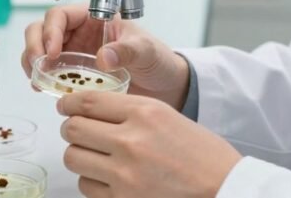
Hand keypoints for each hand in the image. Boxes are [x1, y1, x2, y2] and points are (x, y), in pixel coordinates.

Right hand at [21, 4, 191, 108]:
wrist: (165, 86)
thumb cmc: (158, 60)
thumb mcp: (146, 51)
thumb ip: (127, 50)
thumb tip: (104, 56)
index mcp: (95, 17)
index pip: (61, 15)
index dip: (51, 30)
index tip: (53, 52)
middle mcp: (80, 32)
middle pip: (42, 28)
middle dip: (34, 44)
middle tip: (37, 64)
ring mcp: (74, 52)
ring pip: (40, 49)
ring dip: (32, 61)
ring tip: (37, 79)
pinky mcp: (73, 73)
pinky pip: (48, 71)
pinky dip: (39, 77)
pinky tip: (42, 88)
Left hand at [58, 91, 241, 197]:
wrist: (224, 188)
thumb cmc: (201, 154)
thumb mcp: (167, 116)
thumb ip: (129, 111)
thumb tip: (90, 109)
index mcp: (144, 113)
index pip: (87, 102)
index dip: (69, 104)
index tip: (65, 107)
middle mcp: (130, 141)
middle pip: (73, 129)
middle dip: (71, 129)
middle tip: (78, 131)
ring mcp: (125, 174)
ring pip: (73, 158)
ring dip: (79, 155)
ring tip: (93, 155)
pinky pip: (87, 186)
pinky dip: (92, 181)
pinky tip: (107, 177)